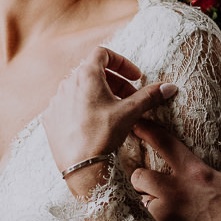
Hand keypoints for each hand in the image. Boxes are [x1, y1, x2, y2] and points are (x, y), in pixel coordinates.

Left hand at [41, 46, 178, 186]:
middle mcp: (67, 84)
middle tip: (130, 98)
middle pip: (93, 73)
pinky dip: (83, 109)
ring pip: (80, 90)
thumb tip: (169, 87)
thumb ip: (149, 96)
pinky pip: (68, 106)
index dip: (122, 62)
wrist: (81, 166)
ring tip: (113, 112)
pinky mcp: (50, 118)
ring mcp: (56, 101)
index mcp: (86, 75)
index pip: (103, 54)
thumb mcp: (130, 112)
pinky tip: (94, 124)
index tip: (135, 77)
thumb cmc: (104, 134)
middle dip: (115, 82)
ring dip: (99, 95)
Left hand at [132, 121, 220, 220]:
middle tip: (149, 183)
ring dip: (146, 203)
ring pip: (141, 202)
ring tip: (158, 207)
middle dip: (140, 177)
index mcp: (196, 174)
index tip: (135, 125)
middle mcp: (177, 192)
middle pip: (139, 175)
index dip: (146, 130)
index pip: (164, 143)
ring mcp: (169, 216)